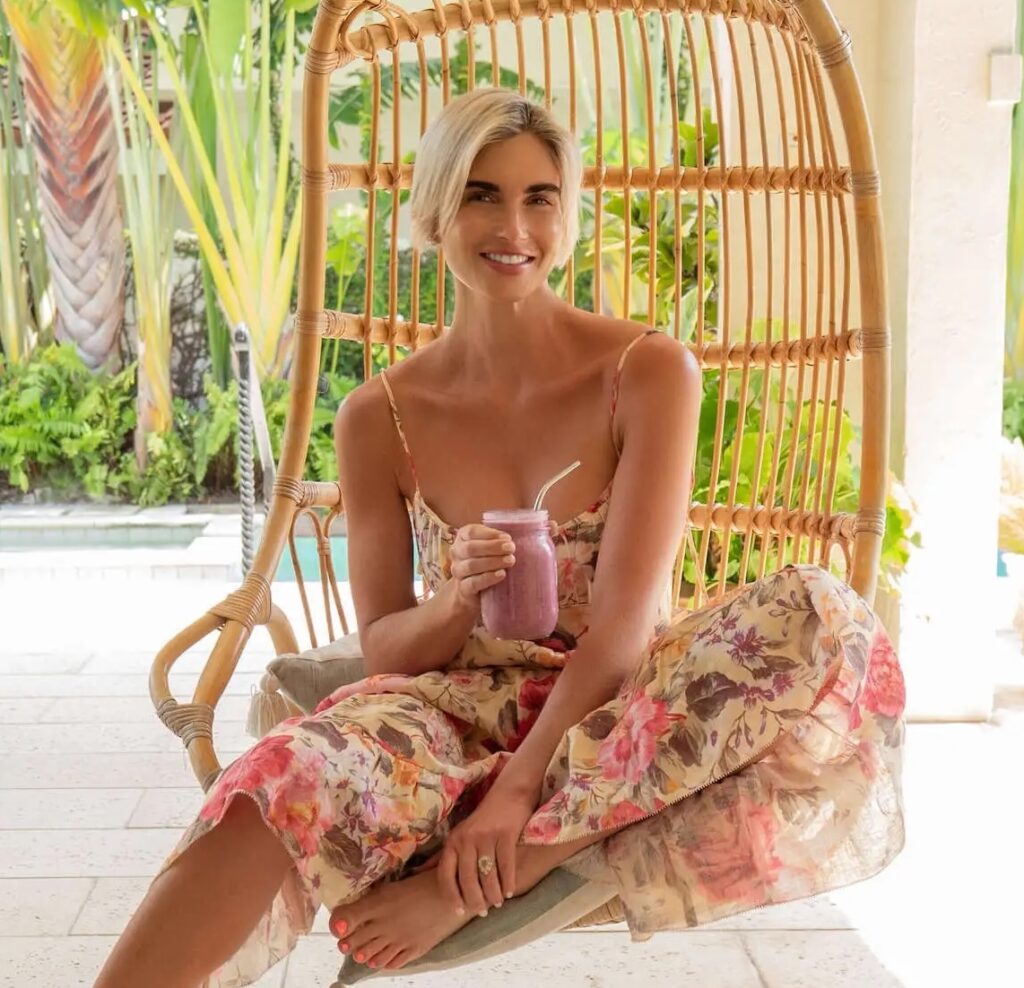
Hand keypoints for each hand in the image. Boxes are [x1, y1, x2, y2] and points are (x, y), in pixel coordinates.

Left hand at [435, 779, 536, 917]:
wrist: (508, 795)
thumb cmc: (481, 821)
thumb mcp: (458, 835)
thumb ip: (441, 856)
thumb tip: (417, 873)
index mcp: (452, 841)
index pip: (446, 874)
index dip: (451, 896)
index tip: (458, 911)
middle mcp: (466, 839)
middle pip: (468, 880)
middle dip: (475, 900)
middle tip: (482, 911)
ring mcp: (486, 837)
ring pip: (488, 876)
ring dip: (493, 895)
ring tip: (497, 902)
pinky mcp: (506, 834)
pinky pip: (506, 866)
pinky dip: (508, 882)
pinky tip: (509, 891)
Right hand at [449, 520, 557, 612]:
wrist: (476, 592)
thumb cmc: (492, 562)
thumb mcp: (503, 547)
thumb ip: (527, 534)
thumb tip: (553, 525)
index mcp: (465, 537)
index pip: (472, 531)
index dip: (489, 534)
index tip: (508, 537)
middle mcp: (458, 553)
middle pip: (470, 548)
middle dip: (492, 547)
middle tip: (512, 549)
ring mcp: (459, 572)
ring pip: (470, 565)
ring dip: (491, 562)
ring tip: (510, 561)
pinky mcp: (464, 589)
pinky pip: (472, 584)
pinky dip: (486, 579)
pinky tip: (501, 576)